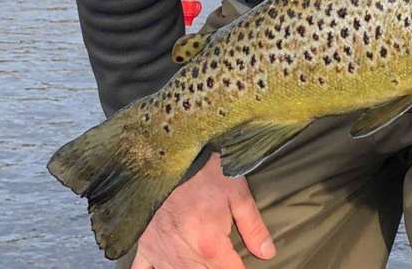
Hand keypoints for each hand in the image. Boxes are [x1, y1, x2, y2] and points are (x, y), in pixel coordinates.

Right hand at [133, 154, 274, 268]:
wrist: (167, 154)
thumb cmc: (203, 170)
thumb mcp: (237, 193)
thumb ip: (253, 227)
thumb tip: (267, 252)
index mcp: (210, 244)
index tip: (242, 264)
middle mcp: (184, 254)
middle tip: (221, 259)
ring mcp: (161, 251)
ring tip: (201, 263)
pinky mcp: (144, 244)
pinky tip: (167, 266)